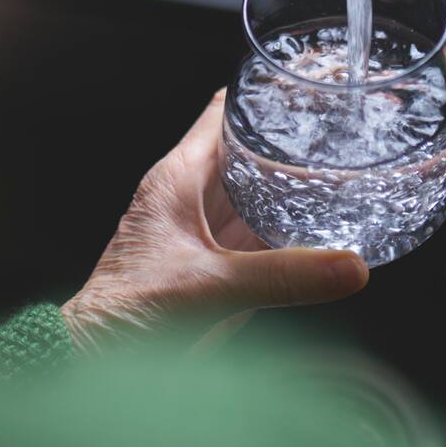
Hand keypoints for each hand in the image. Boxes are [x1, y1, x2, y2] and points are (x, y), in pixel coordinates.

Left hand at [62, 91, 368, 351]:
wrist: (95, 368)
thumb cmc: (125, 315)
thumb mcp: (209, 287)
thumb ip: (282, 277)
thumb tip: (350, 266)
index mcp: (178, 177)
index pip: (224, 111)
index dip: (263, 91)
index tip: (307, 78)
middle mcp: (193, 194)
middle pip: (250, 147)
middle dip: (294, 136)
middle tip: (346, 123)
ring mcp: (206, 229)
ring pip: (259, 188)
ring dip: (296, 180)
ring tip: (349, 164)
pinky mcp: (218, 264)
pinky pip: (261, 232)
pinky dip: (292, 224)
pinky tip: (328, 222)